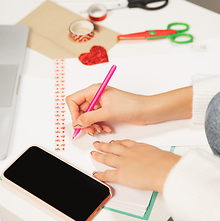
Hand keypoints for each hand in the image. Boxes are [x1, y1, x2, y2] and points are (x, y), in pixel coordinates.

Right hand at [66, 85, 192, 135]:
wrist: (146, 110)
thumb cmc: (131, 105)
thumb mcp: (107, 112)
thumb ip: (89, 118)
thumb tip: (77, 123)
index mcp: (94, 90)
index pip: (73, 100)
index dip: (73, 112)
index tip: (79, 123)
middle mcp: (95, 96)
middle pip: (79, 110)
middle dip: (84, 122)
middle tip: (90, 130)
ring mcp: (101, 104)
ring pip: (87, 117)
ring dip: (92, 125)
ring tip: (100, 130)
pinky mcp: (106, 111)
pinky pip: (96, 120)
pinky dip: (99, 125)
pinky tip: (107, 128)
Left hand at [90, 140, 179, 192]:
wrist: (163, 170)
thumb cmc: (165, 163)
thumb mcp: (160, 153)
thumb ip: (154, 156)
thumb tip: (158, 159)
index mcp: (138, 147)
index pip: (125, 143)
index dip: (117, 142)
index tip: (114, 141)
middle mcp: (128, 153)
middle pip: (113, 148)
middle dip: (104, 146)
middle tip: (98, 144)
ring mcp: (123, 163)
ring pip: (107, 157)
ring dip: (99, 155)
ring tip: (94, 154)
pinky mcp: (120, 174)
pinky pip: (107, 174)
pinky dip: (100, 175)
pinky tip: (96, 174)